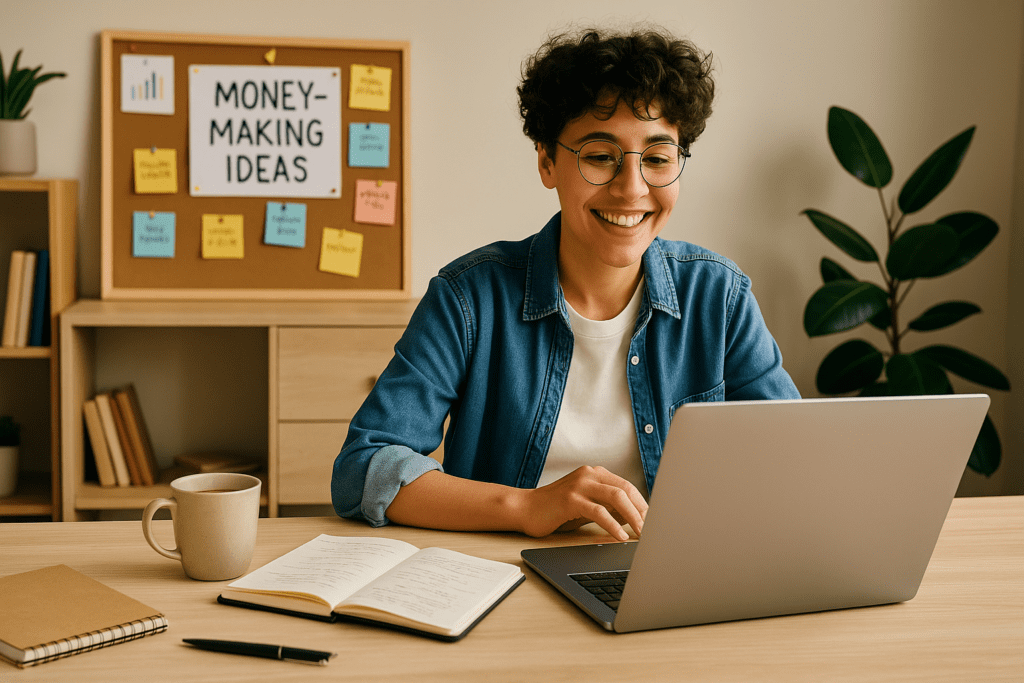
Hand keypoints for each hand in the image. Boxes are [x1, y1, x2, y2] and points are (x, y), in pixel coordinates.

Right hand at [517, 466, 647, 540]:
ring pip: (616, 498)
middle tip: (653, 530)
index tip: (654, 522)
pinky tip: (620, 536)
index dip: (643, 505)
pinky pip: (599, 511)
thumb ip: (609, 508)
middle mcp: (589, 474)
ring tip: (642, 534)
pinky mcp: (570, 499)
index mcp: (595, 473)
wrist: (525, 509)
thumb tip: (635, 518)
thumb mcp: (587, 506)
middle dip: (642, 512)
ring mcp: (579, 485)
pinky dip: (613, 525)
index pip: (627, 486)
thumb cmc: (556, 510)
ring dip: (633, 518)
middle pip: (626, 490)